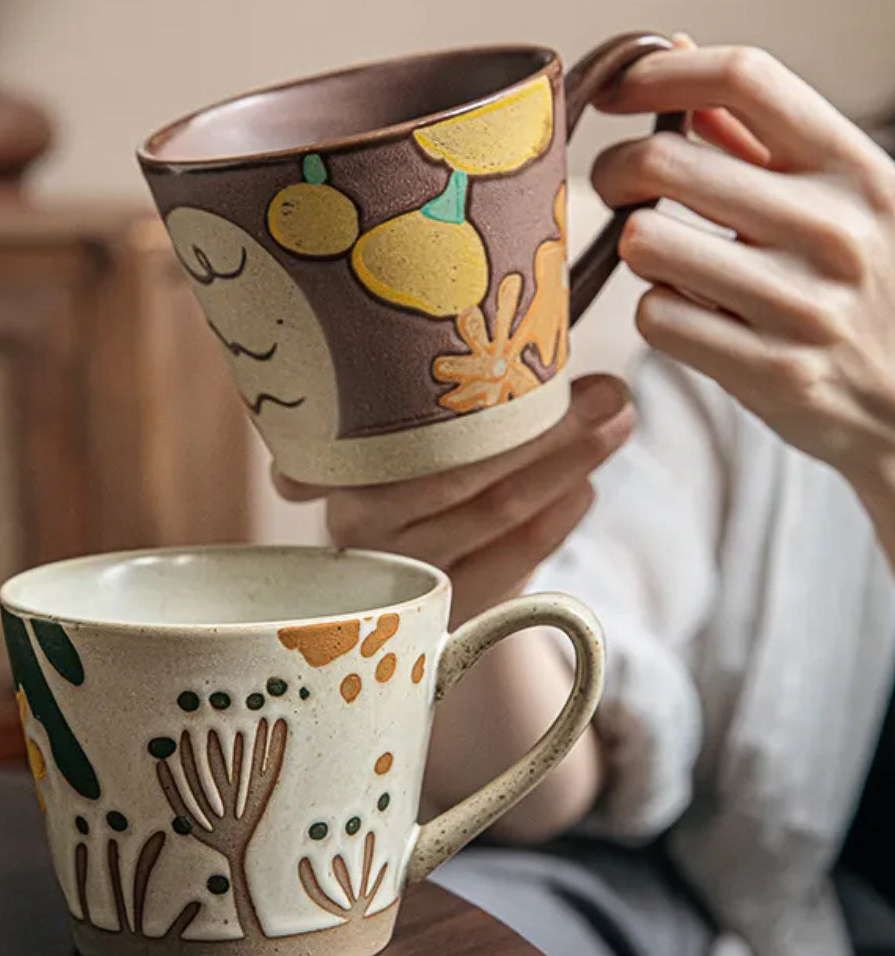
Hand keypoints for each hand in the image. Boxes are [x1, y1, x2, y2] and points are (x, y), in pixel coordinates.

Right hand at [274, 374, 634, 628]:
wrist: (385, 600)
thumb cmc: (405, 497)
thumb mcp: (409, 450)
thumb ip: (456, 407)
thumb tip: (547, 342)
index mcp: (340, 468)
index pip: (421, 430)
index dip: (493, 391)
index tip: (551, 355)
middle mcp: (359, 523)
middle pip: (470, 470)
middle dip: (552, 426)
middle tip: (611, 393)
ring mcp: (401, 574)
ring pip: (501, 511)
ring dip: (570, 465)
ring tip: (615, 427)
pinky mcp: (444, 613)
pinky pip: (516, 559)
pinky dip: (559, 518)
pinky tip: (584, 486)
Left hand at [592, 39, 894, 496]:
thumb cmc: (869, 282)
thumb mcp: (843, 193)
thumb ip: (756, 129)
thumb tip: (680, 49)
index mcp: (854, 167)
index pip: (744, 76)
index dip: (661, 73)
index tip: (621, 90)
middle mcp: (833, 229)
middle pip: (664, 162)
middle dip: (616, 170)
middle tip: (619, 186)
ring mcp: (802, 306)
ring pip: (643, 243)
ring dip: (637, 247)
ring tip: (666, 256)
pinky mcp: (770, 372)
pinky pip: (656, 316)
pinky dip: (658, 311)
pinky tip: (691, 312)